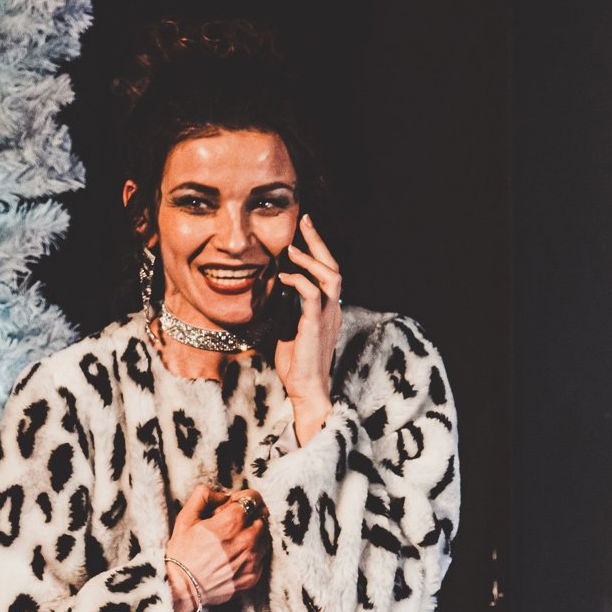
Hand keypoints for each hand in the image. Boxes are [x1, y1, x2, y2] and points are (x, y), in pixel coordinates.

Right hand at [165, 485, 270, 611]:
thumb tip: (223, 495)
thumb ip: (204, 496)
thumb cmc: (182, 552)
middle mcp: (247, 539)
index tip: (235, 504)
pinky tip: (235, 556)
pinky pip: (262, 557)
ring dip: (253, 534)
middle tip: (233, 523)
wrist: (181, 588)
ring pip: (264, 537)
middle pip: (262, 516)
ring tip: (233, 541)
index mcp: (232, 522)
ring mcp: (252, 559)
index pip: (253, 498)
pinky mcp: (253, 576)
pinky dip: (253, 553)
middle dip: (250, 515)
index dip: (243, 498)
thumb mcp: (186, 517)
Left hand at [272, 213, 341, 442]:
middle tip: (305, 220)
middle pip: (334, 266)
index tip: (303, 232)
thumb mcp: (290, 331)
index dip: (318, 250)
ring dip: (310, 258)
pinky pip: (312, 294)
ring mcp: (327, 316)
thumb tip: (277, 294)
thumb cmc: (298, 365)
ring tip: (292, 247)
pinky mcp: (315, 325)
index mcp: (328, 310)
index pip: (329, 272)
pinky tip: (284, 277)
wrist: (306, 391)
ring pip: (331, 275)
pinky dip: (299, 281)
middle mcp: (333, 309)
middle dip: (319, 241)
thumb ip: (289, 312)